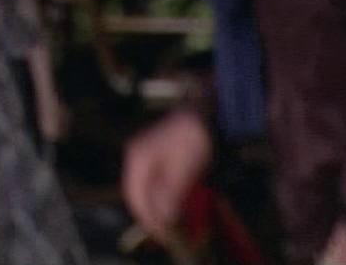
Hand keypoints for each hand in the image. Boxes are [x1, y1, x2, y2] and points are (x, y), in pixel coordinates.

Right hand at [122, 109, 213, 247]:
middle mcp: (138, 156)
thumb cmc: (196, 136)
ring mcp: (147, 155)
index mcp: (139, 159)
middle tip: (169, 230)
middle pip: (139, 194)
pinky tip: (177, 201)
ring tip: (175, 218)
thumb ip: (171, 193)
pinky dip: (165, 195)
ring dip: (160, 205)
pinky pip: (156, 182)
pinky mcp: (159, 155)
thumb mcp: (185, 167)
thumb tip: (163, 218)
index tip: (162, 234)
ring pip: (148, 189)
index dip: (148, 218)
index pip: (135, 197)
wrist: (209, 111)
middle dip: (153, 214)